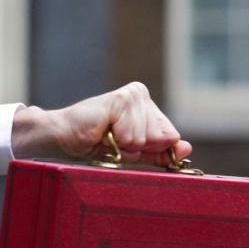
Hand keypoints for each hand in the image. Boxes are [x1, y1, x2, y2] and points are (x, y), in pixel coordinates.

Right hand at [11, 82, 191, 165]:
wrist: (62, 137)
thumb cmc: (91, 143)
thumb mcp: (130, 152)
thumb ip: (157, 151)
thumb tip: (186, 150)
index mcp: (147, 105)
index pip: (171, 135)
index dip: (149, 148)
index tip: (123, 143)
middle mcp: (142, 95)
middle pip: (163, 136)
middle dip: (136, 147)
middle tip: (111, 139)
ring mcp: (133, 95)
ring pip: (148, 137)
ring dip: (123, 145)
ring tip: (104, 135)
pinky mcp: (121, 99)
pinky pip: (133, 134)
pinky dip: (116, 140)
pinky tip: (101, 130)